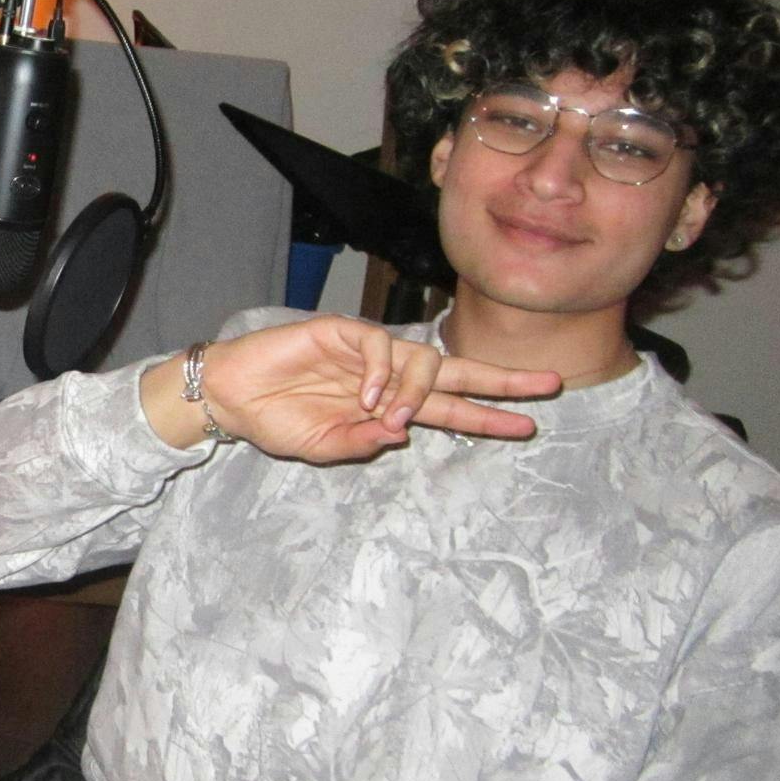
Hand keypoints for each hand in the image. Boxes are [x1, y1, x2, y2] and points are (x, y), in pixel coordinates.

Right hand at [142, 315, 561, 462]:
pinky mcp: (343, 332)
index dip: (489, 416)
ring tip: (390, 415)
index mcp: (388, 407)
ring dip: (414, 392)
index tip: (528, 424)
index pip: (450, 409)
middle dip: (503, 380)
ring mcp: (367, 352)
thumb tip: (401, 434)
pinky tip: (366, 396)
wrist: (232, 396)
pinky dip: (381, 372)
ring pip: (421, 361)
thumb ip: (360, 443)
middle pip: (457, 373)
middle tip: (547, 385)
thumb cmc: (274, 423)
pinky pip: (380, 346)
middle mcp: (388, 377)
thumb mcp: (322, 448)